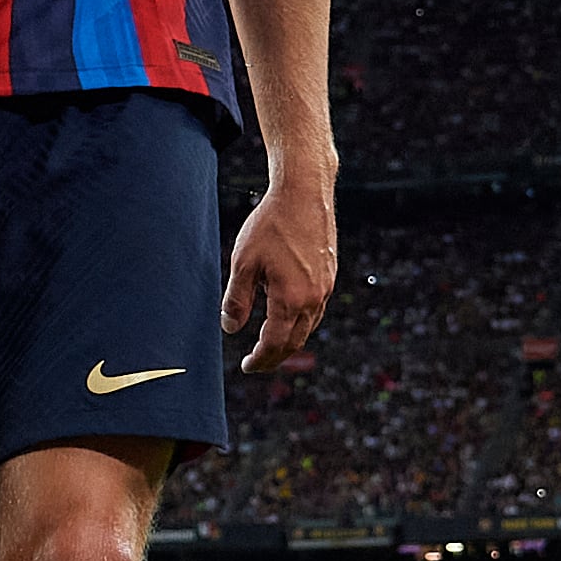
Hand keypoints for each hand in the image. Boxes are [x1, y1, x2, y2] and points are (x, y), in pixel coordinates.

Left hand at [221, 177, 336, 374]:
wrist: (304, 193)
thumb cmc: (271, 224)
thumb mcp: (244, 263)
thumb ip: (237, 300)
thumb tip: (230, 328)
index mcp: (291, 299)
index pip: (275, 344)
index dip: (260, 360)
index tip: (246, 366)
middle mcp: (313, 298)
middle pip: (295, 342)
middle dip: (275, 358)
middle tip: (257, 363)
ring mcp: (325, 287)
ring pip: (309, 327)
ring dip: (290, 342)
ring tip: (271, 345)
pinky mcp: (330, 275)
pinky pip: (316, 310)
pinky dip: (301, 323)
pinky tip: (288, 317)